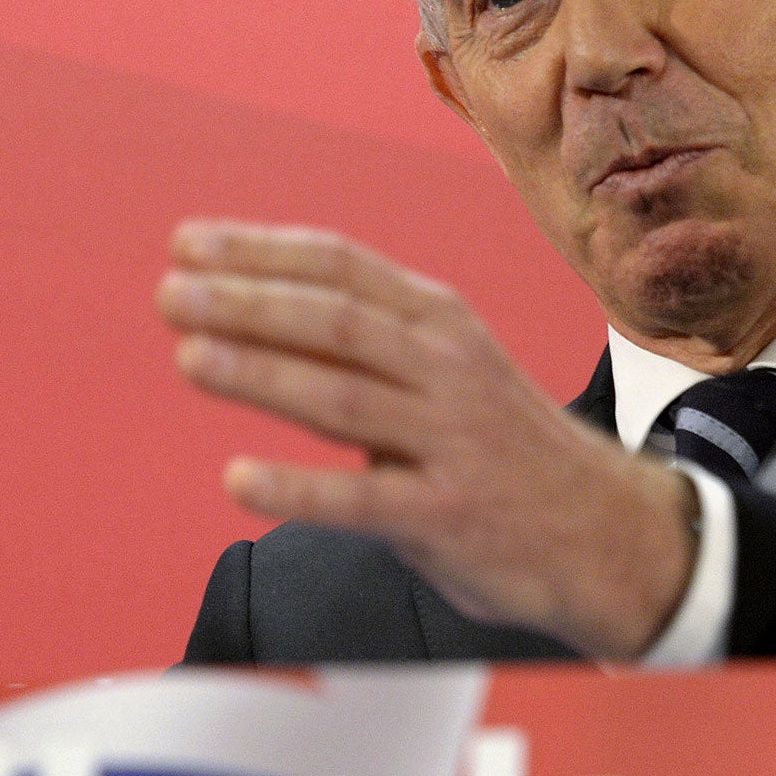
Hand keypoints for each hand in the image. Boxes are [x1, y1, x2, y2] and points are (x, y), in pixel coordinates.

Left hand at [157, 222, 696, 659]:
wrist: (605, 531)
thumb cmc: (500, 445)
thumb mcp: (448, 365)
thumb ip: (366, 337)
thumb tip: (246, 301)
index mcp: (440, 322)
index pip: (343, 269)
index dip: (262, 252)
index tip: (187, 245)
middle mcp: (447, 370)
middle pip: (338, 323)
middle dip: (248, 303)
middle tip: (170, 294)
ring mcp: (452, 442)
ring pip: (346, 398)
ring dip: (263, 374)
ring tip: (189, 357)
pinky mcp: (449, 516)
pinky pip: (364, 502)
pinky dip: (298, 490)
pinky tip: (238, 480)